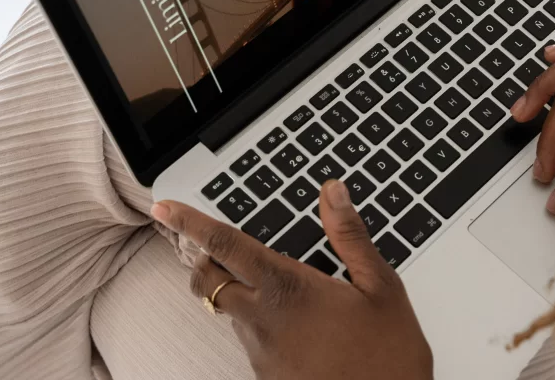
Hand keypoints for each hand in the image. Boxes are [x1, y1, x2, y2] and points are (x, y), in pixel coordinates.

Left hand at [152, 181, 431, 379]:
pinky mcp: (267, 375)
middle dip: (204, 260)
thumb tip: (333, 193)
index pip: (226, 246)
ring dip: (238, 293)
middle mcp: (264, 321)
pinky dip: (261, 323)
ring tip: (284, 288)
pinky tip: (300, 324)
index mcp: (289, 289)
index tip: (165, 207)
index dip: (190, 222)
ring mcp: (260, 352)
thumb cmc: (389, 354)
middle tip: (219, 247)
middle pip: (208, 282)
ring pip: (229, 312)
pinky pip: (251, 340)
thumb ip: (349, 235)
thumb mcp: (381, 286)